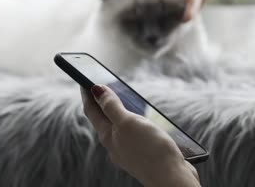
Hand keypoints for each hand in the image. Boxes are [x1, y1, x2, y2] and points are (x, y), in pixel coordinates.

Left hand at [81, 85, 199, 186]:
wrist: (170, 178)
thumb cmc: (150, 150)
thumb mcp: (128, 123)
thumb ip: (112, 107)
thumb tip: (96, 89)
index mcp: (108, 136)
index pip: (92, 111)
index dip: (87, 94)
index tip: (84, 78)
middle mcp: (115, 145)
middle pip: (104, 119)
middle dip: (102, 103)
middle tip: (102, 87)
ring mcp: (129, 151)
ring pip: (120, 128)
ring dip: (120, 113)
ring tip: (122, 101)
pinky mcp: (143, 155)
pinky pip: (134, 136)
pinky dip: (135, 125)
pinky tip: (144, 123)